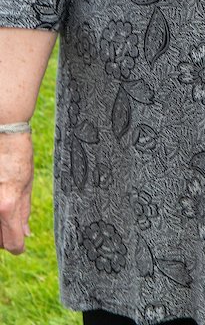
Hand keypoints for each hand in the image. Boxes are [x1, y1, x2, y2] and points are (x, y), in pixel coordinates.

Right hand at [0, 132, 33, 253]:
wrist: (3, 133)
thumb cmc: (18, 155)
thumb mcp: (27, 184)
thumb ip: (23, 212)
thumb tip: (24, 235)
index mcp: (8, 205)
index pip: (11, 243)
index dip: (18, 247)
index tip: (20, 245)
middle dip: (5, 239)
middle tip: (12, 226)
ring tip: (5, 211)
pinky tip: (1, 200)